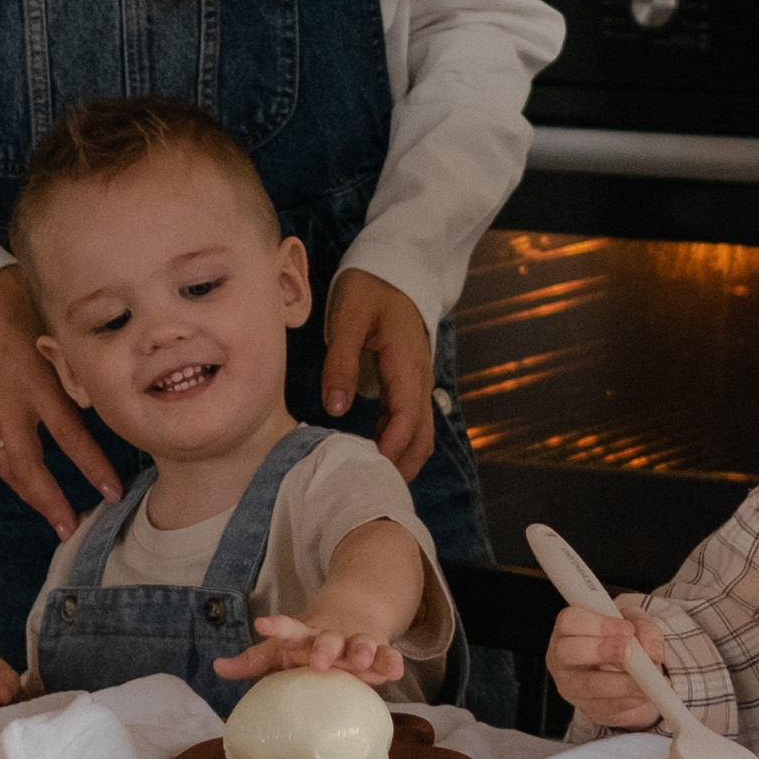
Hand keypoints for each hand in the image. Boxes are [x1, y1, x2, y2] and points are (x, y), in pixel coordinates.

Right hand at [0, 265, 120, 539]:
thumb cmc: (17, 305)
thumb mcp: (52, 326)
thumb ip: (74, 363)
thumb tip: (101, 399)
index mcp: (36, 379)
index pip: (68, 433)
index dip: (90, 465)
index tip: (111, 489)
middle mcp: (10, 402)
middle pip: (28, 465)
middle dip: (51, 501)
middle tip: (73, 528)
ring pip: (7, 466)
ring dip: (31, 498)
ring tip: (56, 521)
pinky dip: (16, 477)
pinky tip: (33, 491)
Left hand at [221, 614, 405, 686]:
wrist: (354, 616)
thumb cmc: (309, 644)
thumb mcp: (281, 650)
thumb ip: (253, 661)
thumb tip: (217, 668)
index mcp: (305, 635)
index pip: (288, 629)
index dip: (275, 626)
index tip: (261, 624)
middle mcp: (332, 636)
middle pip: (328, 639)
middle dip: (325, 648)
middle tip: (319, 660)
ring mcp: (357, 642)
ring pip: (362, 644)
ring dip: (363, 651)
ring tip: (362, 661)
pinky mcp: (379, 652)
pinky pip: (388, 656)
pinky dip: (392, 661)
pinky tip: (396, 670)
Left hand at [320, 270, 435, 476]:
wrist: (393, 268)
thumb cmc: (369, 290)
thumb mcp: (347, 320)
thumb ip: (340, 363)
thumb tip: (336, 408)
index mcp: (407, 364)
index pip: (407, 419)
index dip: (391, 448)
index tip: (368, 469)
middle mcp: (420, 378)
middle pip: (422, 435)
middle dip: (402, 466)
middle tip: (371, 490)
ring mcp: (418, 381)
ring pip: (420, 431)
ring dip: (401, 456)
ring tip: (370, 476)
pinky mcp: (409, 382)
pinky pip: (410, 419)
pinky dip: (397, 440)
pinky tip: (371, 450)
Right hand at [548, 597, 668, 730]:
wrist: (625, 672)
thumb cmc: (621, 639)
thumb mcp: (634, 623)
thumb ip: (645, 629)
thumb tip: (653, 652)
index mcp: (568, 629)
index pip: (569, 622)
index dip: (598, 625)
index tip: (628, 630)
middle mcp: (561, 657)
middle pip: (567, 652)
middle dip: (601, 651)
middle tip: (629, 652)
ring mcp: (570, 686)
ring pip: (588, 685)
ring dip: (621, 682)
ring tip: (647, 678)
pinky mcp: (587, 708)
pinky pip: (606, 706)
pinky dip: (628, 699)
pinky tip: (644, 693)